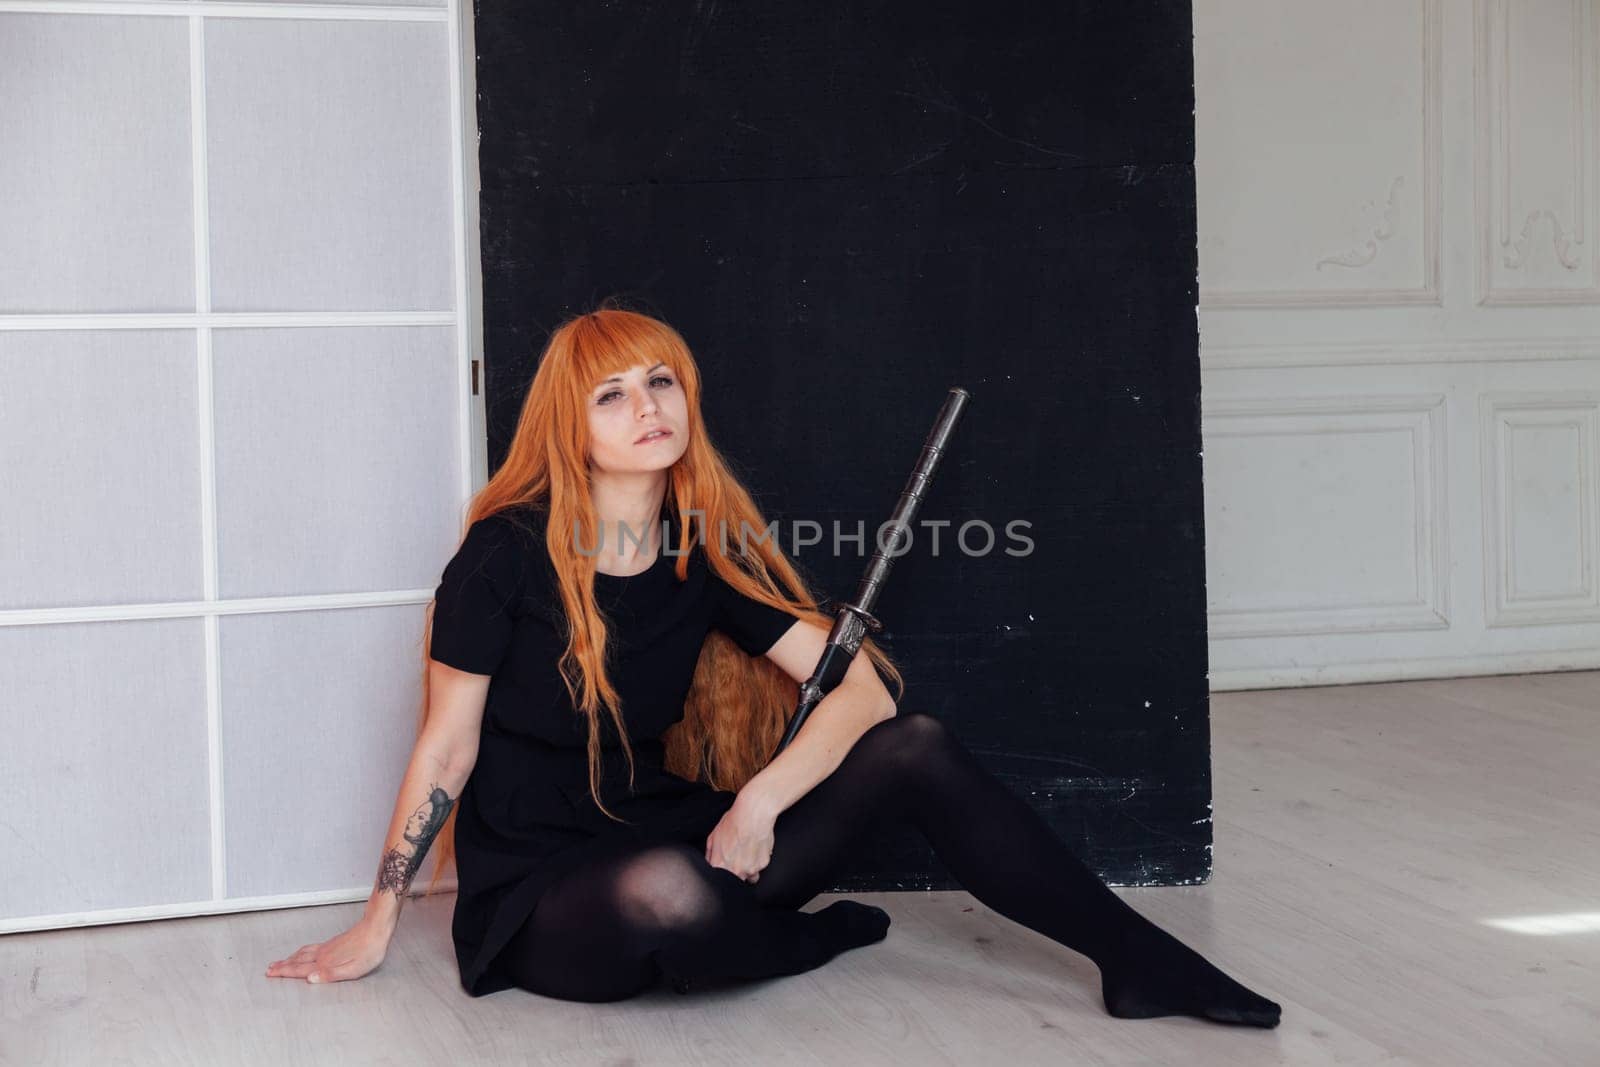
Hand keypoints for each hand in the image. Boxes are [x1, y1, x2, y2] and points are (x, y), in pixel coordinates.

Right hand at [265, 917, 389, 983]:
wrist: (377, 927)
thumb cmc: (369, 950)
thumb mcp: (353, 969)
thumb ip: (330, 975)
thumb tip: (310, 980)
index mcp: (326, 962)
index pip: (300, 970)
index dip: (285, 972)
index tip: (271, 974)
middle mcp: (323, 954)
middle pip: (297, 961)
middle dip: (282, 966)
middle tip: (269, 969)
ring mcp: (327, 947)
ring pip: (303, 953)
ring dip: (289, 958)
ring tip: (280, 961)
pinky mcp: (333, 942)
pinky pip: (310, 948)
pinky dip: (300, 952)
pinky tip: (302, 952)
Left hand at [704, 792, 776, 883]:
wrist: (753, 814)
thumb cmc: (733, 822)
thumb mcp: (713, 837)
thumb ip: (710, 855)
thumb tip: (709, 863)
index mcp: (720, 866)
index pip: (719, 882)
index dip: (722, 877)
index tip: (725, 870)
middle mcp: (736, 871)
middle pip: (736, 882)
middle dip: (736, 875)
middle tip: (737, 860)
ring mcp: (750, 869)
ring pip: (750, 878)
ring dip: (749, 870)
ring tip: (748, 855)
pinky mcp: (763, 864)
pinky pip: (760, 867)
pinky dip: (759, 860)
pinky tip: (756, 848)